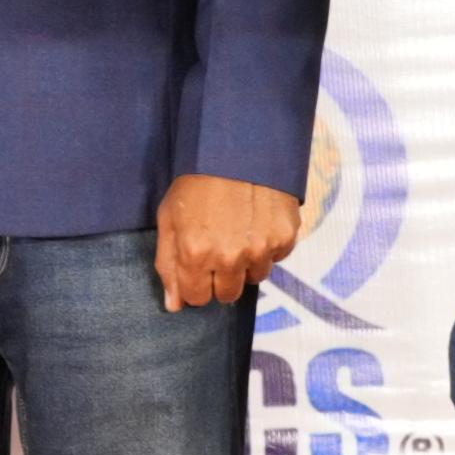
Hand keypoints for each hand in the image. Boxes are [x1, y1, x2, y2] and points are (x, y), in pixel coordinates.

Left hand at [155, 171, 304, 313]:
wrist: (237, 149)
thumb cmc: (196, 182)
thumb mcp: (169, 219)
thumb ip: (169, 265)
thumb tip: (174, 305)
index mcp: (195, 254)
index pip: (197, 298)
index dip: (195, 284)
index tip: (197, 269)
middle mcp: (230, 257)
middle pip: (228, 294)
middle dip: (221, 278)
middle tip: (219, 249)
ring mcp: (261, 248)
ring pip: (255, 277)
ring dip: (246, 262)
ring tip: (239, 231)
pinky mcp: (286, 237)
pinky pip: (277, 257)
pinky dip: (268, 245)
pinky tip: (257, 222)